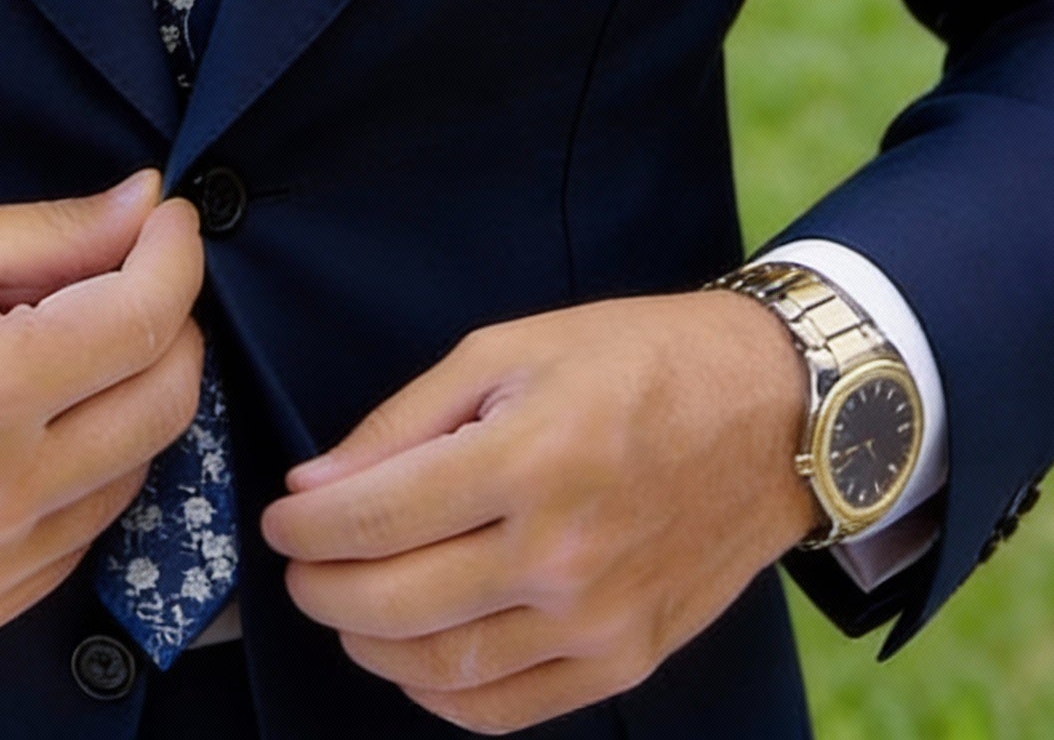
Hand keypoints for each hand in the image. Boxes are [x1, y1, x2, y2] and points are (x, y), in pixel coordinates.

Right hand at [0, 169, 204, 646]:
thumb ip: (50, 233)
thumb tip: (147, 206)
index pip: (146, 320)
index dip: (175, 256)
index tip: (167, 223)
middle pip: (166, 403)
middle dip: (168, 324)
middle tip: (130, 277)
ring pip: (133, 473)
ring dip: (126, 399)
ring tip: (63, 351)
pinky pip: (76, 536)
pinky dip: (80, 472)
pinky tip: (30, 426)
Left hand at [259, 292, 815, 732]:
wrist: (770, 413)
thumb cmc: (634, 363)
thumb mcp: (506, 350)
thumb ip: (404, 423)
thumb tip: (317, 486)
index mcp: (528, 458)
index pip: (376, 518)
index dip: (307, 527)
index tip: (283, 517)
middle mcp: (561, 553)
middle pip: (395, 604)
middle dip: (321, 589)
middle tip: (299, 565)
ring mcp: (597, 620)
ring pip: (443, 669)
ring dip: (370, 644)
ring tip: (347, 604)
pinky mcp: (626, 660)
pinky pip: (507, 709)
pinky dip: (442, 696)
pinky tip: (415, 656)